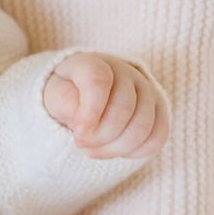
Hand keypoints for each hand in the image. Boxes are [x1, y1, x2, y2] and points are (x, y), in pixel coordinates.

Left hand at [42, 53, 168, 159]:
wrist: (82, 96)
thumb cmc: (66, 95)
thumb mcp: (55, 96)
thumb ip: (65, 102)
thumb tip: (84, 122)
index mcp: (94, 63)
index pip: (98, 81)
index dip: (90, 112)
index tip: (79, 134)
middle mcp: (125, 71)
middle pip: (123, 108)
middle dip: (100, 136)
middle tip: (81, 143)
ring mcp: (146, 89)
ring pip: (143, 125)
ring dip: (116, 147)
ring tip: (94, 151)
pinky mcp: (159, 109)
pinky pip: (158, 136)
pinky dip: (137, 151)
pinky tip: (116, 151)